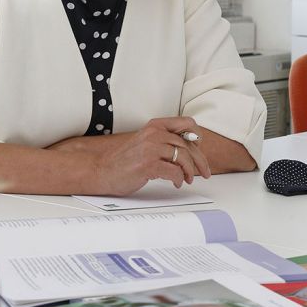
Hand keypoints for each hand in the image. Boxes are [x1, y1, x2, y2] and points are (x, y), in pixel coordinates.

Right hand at [90, 117, 210, 194]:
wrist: (102, 170)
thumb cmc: (125, 160)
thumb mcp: (146, 142)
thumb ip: (165, 141)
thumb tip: (190, 149)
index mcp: (155, 126)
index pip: (187, 123)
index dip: (197, 136)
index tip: (199, 147)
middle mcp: (154, 134)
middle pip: (189, 145)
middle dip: (199, 161)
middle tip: (203, 172)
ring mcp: (151, 149)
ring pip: (184, 158)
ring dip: (189, 172)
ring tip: (186, 179)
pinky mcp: (148, 165)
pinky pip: (174, 171)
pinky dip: (179, 179)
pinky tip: (176, 183)